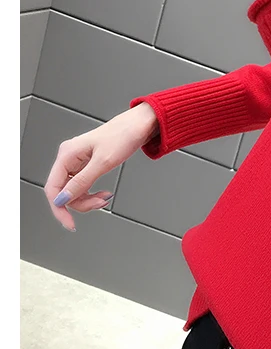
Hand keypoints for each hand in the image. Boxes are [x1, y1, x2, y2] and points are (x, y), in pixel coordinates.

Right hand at [44, 102, 158, 231]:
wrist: (139, 125)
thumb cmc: (123, 136)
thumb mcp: (103, 162)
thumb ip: (82, 182)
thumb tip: (62, 199)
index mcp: (67, 154)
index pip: (53, 188)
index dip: (59, 208)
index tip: (69, 223)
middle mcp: (69, 157)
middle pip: (64, 192)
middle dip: (81, 203)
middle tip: (100, 204)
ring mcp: (78, 161)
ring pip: (74, 190)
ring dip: (88, 199)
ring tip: (105, 199)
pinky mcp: (88, 164)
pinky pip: (83, 185)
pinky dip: (93, 193)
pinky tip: (104, 195)